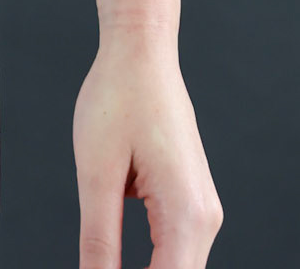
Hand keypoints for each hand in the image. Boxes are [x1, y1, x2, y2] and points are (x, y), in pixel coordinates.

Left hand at [73, 31, 221, 267]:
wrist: (141, 52)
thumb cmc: (119, 96)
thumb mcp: (96, 173)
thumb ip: (99, 241)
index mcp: (186, 213)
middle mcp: (205, 218)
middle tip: (95, 268)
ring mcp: (202, 210)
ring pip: (177, 268)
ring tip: (103, 262)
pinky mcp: (190, 202)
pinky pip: (174, 250)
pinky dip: (150, 262)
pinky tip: (115, 261)